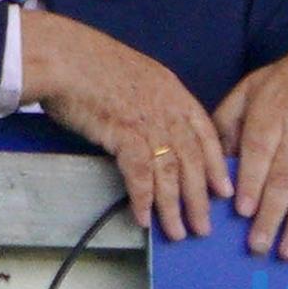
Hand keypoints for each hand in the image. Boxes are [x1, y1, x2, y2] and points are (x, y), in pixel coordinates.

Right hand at [21, 11, 232, 240]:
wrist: (64, 56)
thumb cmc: (89, 63)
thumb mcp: (133, 74)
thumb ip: (149, 98)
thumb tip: (150, 125)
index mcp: (172, 90)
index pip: (205, 133)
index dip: (216, 164)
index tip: (223, 190)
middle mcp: (166, 107)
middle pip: (193, 159)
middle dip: (200, 197)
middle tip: (204, 227)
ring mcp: (147, 120)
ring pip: (171, 172)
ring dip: (174, 207)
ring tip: (177, 232)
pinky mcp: (124, 133)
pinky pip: (140, 175)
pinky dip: (143, 199)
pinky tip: (144, 218)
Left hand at [212, 41, 287, 260]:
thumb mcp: (253, 86)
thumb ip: (228, 119)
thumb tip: (213, 158)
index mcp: (273, 113)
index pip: (261, 151)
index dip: (253, 182)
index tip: (243, 211)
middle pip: (286, 177)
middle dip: (272, 215)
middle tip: (258, 246)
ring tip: (287, 251)